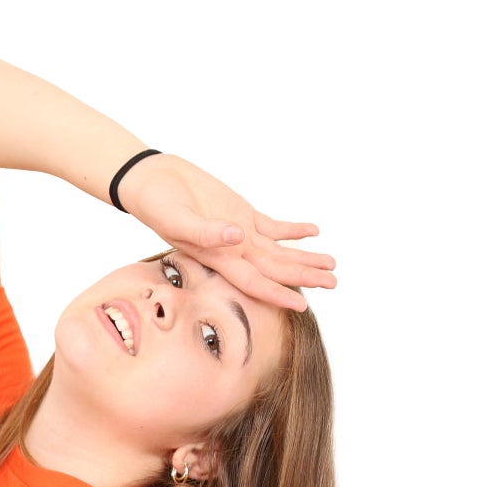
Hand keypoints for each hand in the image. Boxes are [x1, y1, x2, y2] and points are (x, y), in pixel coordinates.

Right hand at [116, 154, 336, 310]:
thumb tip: (236, 236)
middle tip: (334, 282)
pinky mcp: (241, 212)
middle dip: (303, 277)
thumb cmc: (158, 203)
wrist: (153, 181)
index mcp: (217, 257)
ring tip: (331, 264)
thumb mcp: (176, 218)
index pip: (253, 282)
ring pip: (278, 250)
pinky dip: (293, 230)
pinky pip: (273, 226)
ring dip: (304, 258)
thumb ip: (205, 231)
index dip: (277, 294)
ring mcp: (239, 232)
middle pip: (274, 269)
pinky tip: (313, 232)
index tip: (301, 305)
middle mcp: (232, 250)